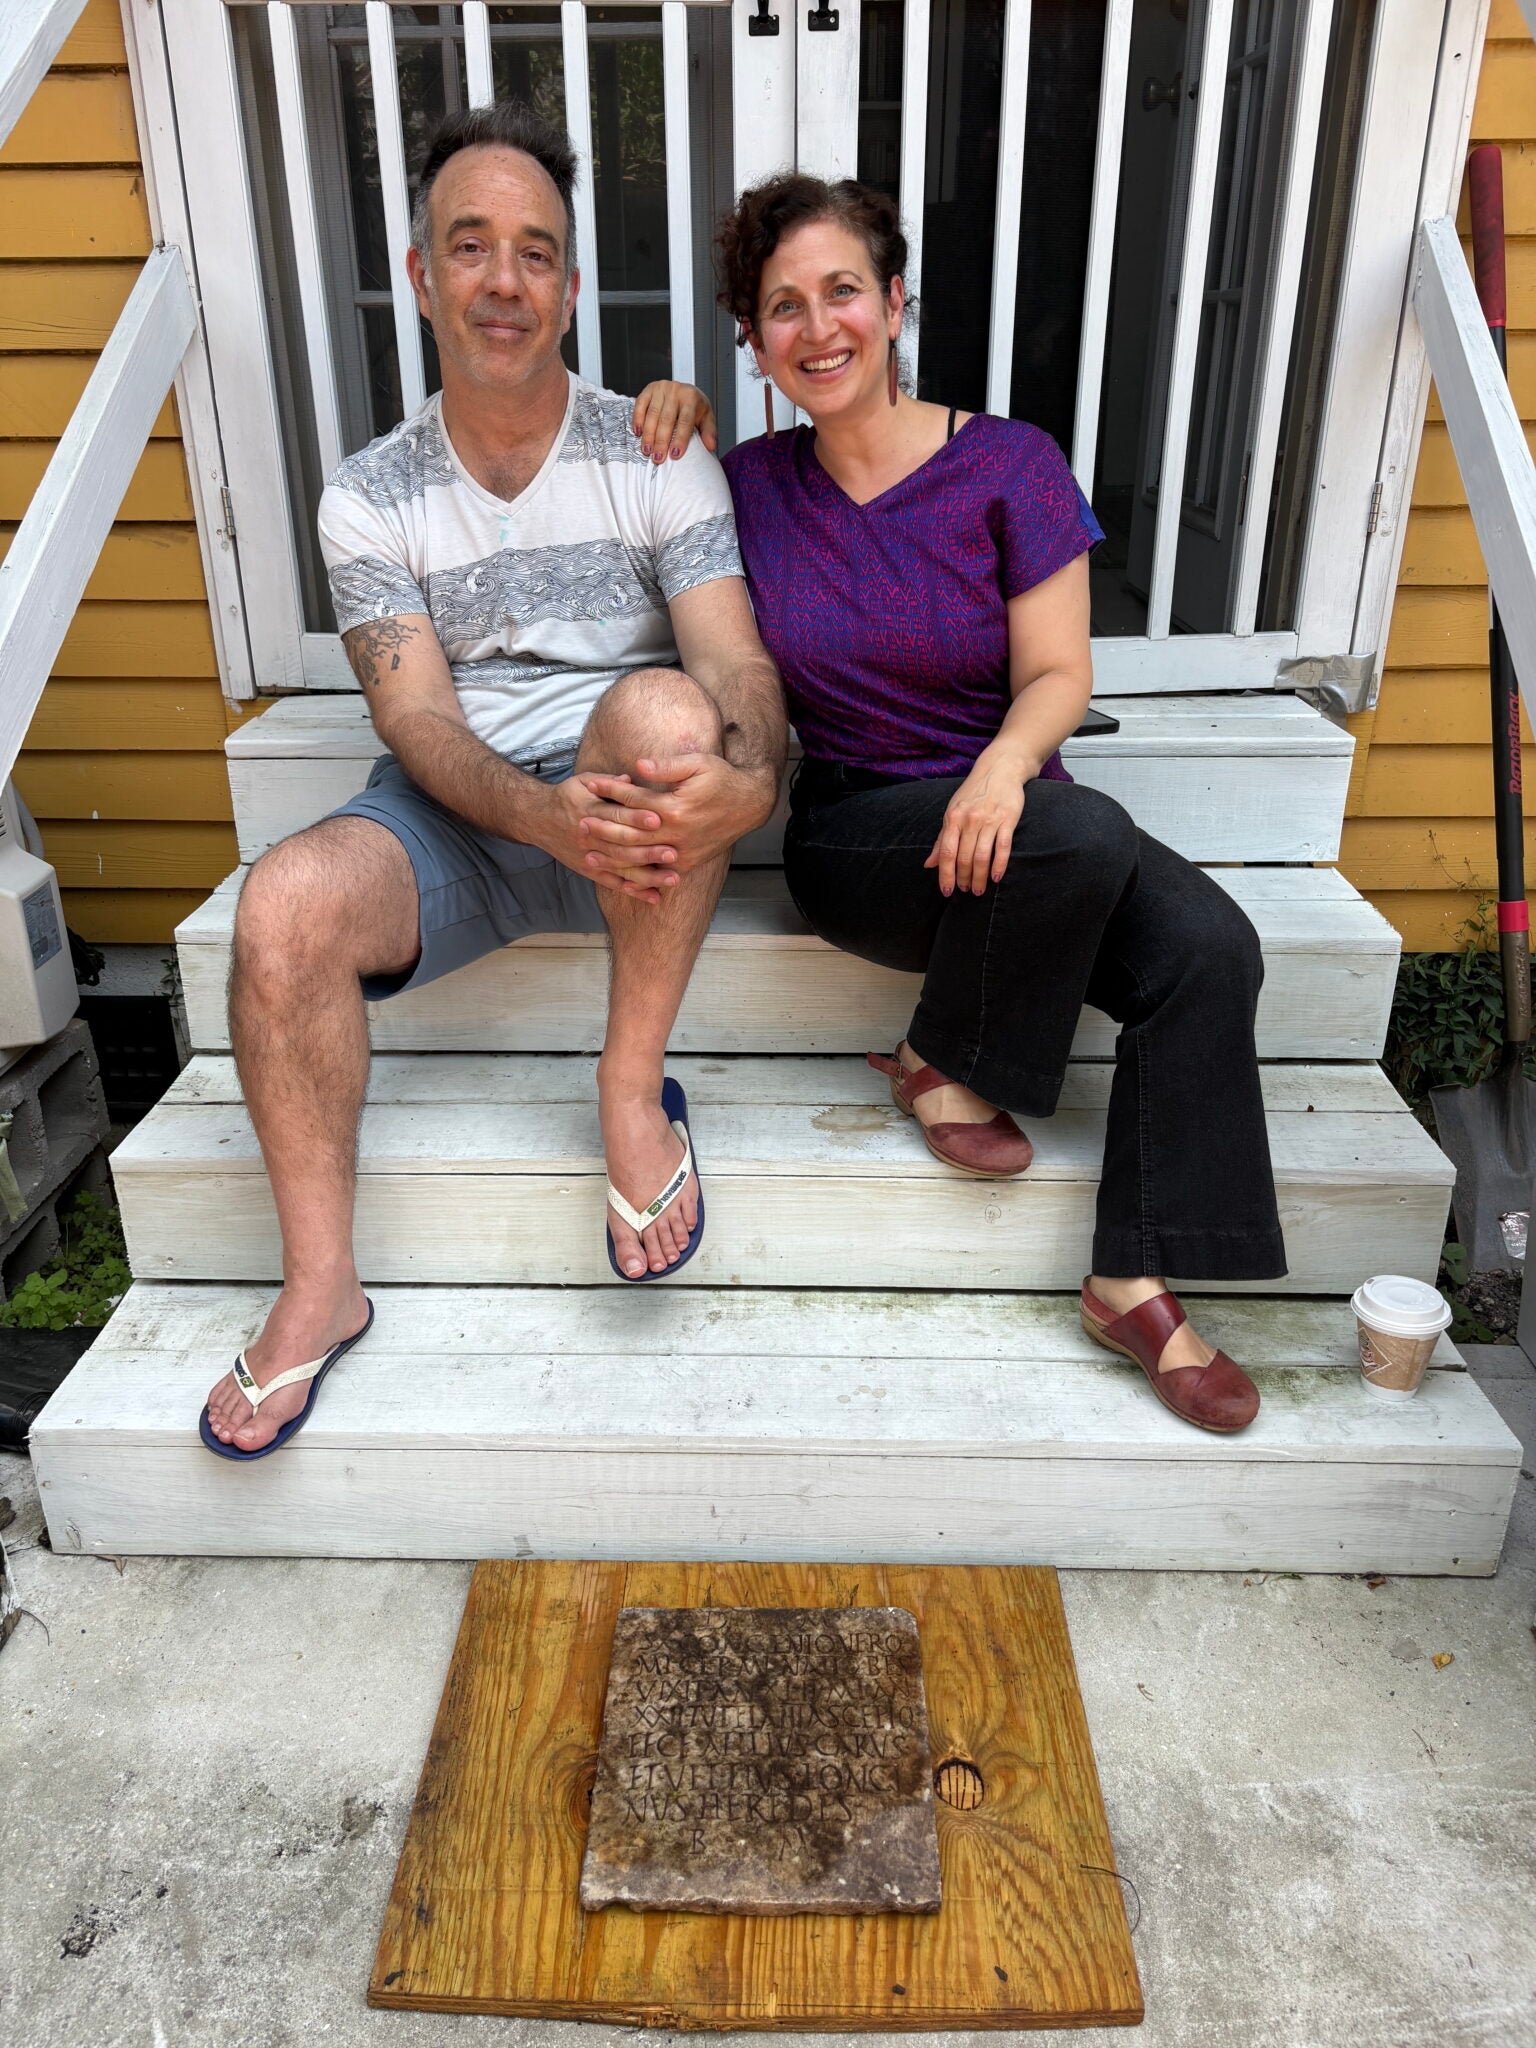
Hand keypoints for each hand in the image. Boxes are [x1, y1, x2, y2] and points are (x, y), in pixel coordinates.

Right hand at [534, 775, 679, 905]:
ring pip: (621, 868)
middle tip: (673, 853)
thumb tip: (631, 779)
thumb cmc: (567, 797)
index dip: (637, 818)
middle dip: (648, 850)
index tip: (659, 819)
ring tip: (673, 879)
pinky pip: (613, 883)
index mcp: (589, 810)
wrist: (537, 819)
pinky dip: (633, 891)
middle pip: (621, 845)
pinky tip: (654, 896)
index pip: (615, 815)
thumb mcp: (583, 781)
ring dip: (648, 876)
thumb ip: (608, 781)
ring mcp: (589, 856)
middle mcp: (589, 836)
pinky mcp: (589, 870)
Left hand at [579, 754, 771, 875]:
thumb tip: (637, 765)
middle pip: (631, 833)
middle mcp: (677, 834)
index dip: (610, 790)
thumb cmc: (722, 779)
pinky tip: (619, 879)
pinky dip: (637, 877)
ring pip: (640, 858)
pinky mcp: (688, 864)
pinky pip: (657, 874)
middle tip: (579, 824)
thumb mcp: (699, 763)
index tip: (588, 784)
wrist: (749, 806)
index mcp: (676, 808)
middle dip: (603, 828)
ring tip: (589, 855)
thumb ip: (667, 766)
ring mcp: (683, 853)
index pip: (634, 799)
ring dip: (613, 858)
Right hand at [631, 382, 717, 462]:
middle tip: (658, 458)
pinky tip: (638, 433)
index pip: (685, 421)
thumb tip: (710, 446)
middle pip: (666, 419)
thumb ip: (709, 432)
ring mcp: (660, 388)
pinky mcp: (648, 389)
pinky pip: (640, 405)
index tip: (675, 455)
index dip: (680, 439)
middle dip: (661, 441)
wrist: (685, 390)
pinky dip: (637, 420)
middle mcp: (675, 390)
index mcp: (691, 397)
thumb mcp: (706, 417)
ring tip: (647, 450)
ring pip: (652, 414)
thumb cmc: (695, 407)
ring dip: (648, 434)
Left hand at [924, 752, 1028, 895]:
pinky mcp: (1007, 819)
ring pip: (982, 856)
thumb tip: (929, 864)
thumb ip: (942, 840)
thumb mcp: (953, 812)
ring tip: (979, 889)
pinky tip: (996, 877)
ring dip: (980, 877)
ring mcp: (988, 820)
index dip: (945, 875)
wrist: (999, 769)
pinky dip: (999, 865)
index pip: (946, 853)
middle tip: (966, 891)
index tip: (947, 891)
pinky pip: (1003, 847)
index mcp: (952, 818)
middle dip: (964, 879)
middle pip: (964, 858)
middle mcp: (969, 820)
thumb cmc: (973, 793)